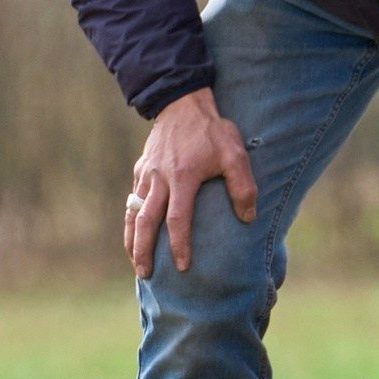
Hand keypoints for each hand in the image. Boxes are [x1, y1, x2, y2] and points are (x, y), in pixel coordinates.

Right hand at [128, 89, 257, 277]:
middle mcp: (158, 180)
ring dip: (131, 239)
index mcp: (182, 178)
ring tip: (135, 261)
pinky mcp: (140, 170)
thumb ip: (243, 187)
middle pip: (145, 222)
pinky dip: (130, 220)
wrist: (182, 104)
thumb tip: (248, 218)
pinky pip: (132, 200)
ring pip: (133, 213)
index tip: (182, 266)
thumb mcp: (236, 154)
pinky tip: (134, 233)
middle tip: (145, 274)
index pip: (178, 220)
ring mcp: (145, 175)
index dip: (179, 245)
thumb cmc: (213, 132)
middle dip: (143, 250)